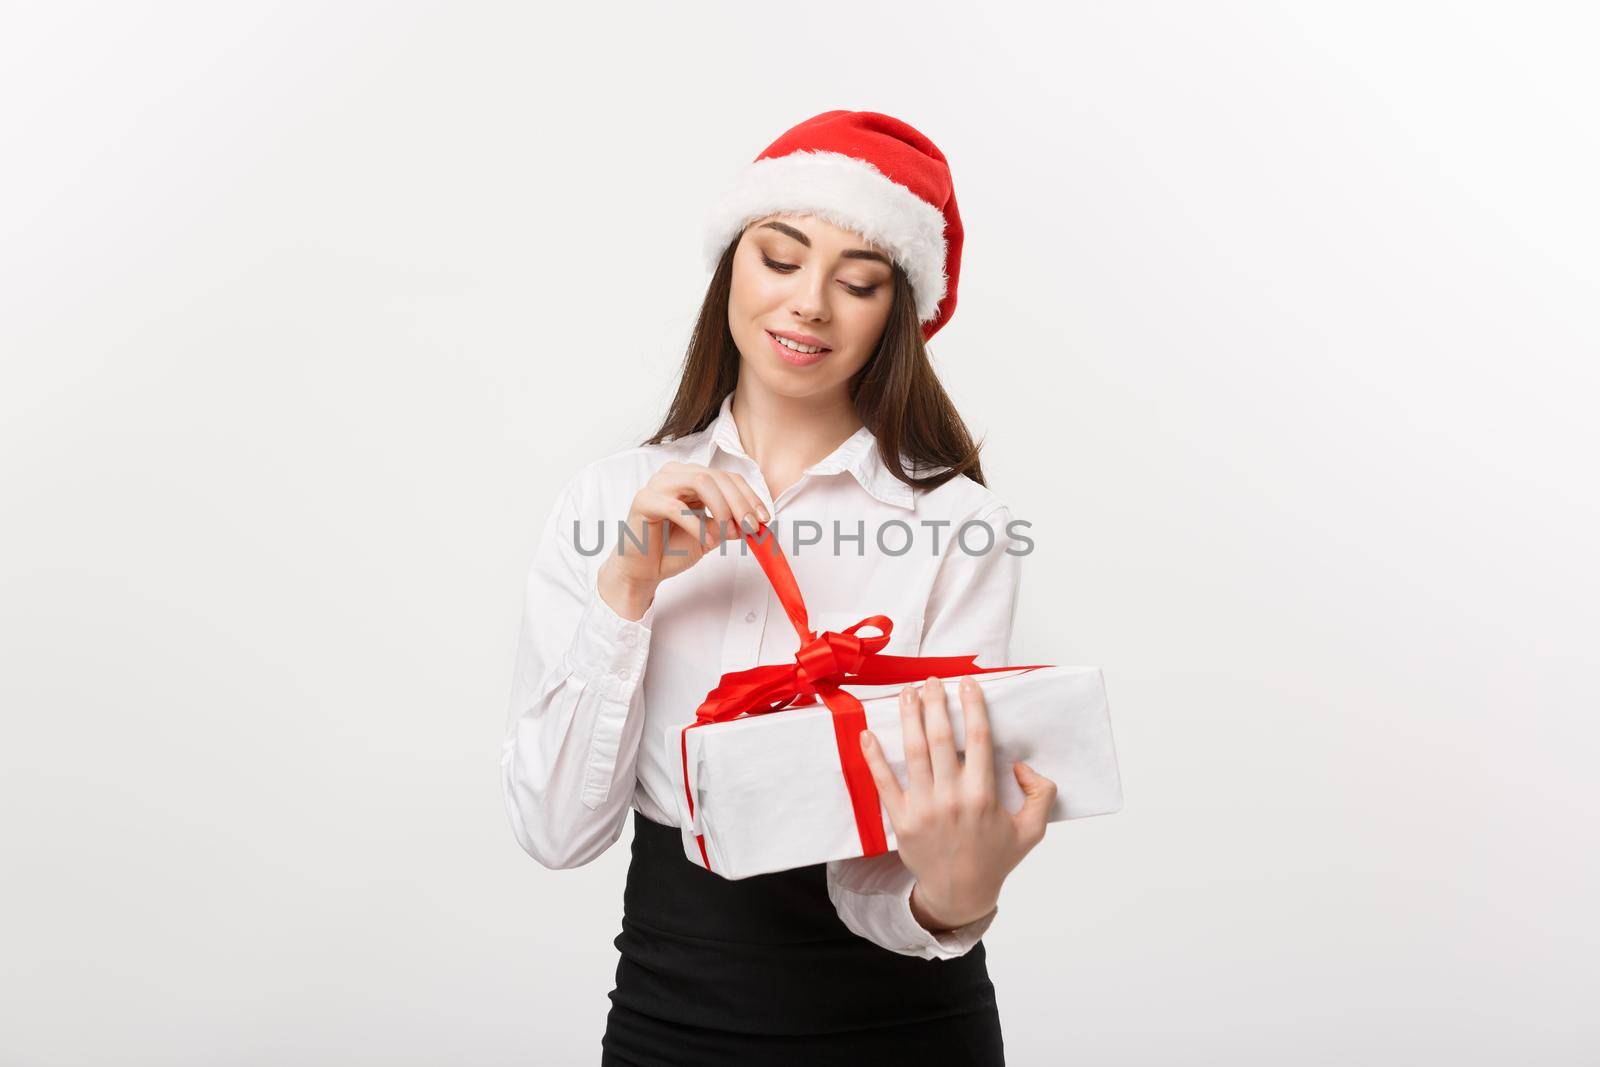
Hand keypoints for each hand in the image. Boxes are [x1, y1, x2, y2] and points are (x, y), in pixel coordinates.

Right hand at [597, 461, 768, 618]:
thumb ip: (730, 525)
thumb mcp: (710, 535)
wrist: (642, 571)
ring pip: (700, 481)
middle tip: (752, 527)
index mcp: (691, 477)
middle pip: (716, 477)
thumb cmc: (671, 549)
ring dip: (722, 507)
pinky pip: (676, 507)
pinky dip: (697, 525)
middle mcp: (674, 474)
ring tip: (730, 532)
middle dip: (740, 502)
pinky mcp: (644, 501)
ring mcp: (658, 485)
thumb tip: (757, 522)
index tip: (764, 519)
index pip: (727, 477)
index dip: (749, 496)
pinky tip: (707, 541)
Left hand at [858, 675, 1057, 932]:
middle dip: (936, 703)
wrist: (960, 894)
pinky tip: (867, 734)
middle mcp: (952, 797)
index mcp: (983, 795)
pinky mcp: (901, 819)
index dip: (973, 707)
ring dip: (909, 718)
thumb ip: (1040, 795)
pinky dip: (874, 757)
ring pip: (914, 752)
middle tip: (932, 680)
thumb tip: (1023, 766)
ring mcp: (924, 807)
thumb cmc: (995, 859)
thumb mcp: (1031, 830)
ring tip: (906, 693)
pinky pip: (883, 782)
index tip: (968, 684)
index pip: (979, 739)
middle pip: (942, 738)